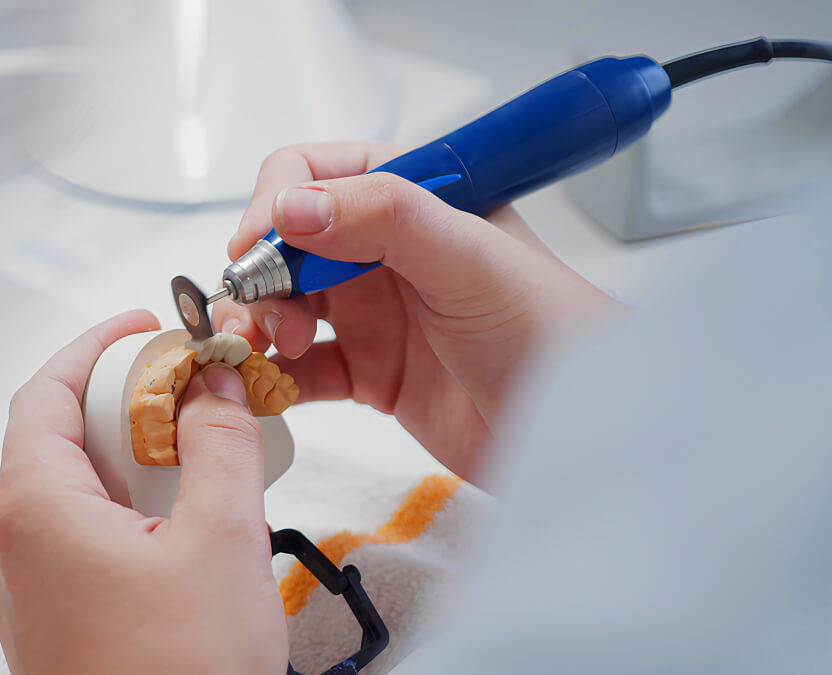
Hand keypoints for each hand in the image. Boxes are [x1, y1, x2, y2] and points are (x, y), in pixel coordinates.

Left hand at [0, 311, 287, 673]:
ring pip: (73, 493)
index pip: (45, 392)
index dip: (95, 346)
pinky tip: (182, 527)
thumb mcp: (222, 541)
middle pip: (59, 438)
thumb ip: (220, 445)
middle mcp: (12, 549)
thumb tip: (214, 384)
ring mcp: (27, 592)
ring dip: (132, 461)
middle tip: (190, 394)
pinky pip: (80, 542)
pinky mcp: (53, 625)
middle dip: (127, 404)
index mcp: (33, 511)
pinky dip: (127, 511)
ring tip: (198, 462)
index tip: (143, 326)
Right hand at [214, 142, 617, 478]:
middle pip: (286, 245)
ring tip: (269, 352)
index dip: (275, 207)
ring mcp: (376, 311)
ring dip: (260, 325)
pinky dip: (275, 376)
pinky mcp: (371, 372)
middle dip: (260, 275)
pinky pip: (302, 369)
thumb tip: (293, 205)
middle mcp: (386, 249)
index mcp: (412, 197)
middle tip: (260, 315)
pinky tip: (272, 385)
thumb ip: (384, 217)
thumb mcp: (470, 258)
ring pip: (285, 304)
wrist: (580, 430)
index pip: (313, 174)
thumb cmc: (553, 332)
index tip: (258, 248)